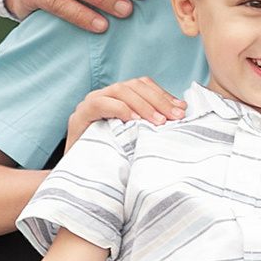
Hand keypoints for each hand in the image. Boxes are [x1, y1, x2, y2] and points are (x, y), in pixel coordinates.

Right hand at [64, 76, 185, 149]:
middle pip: (134, 85)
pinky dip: (120, 109)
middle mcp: (104, 95)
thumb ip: (150, 123)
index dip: (163, 94)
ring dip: (143, 105)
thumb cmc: (111, 156)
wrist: (79, 175)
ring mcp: (90, 103)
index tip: (181, 110)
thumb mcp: (135, 137)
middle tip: (175, 117)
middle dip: (158, 100)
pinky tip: (135, 121)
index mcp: (118, 96)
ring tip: (159, 122)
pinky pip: (100, 104)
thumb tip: (181, 112)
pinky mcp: (79, 116)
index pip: (143, 85)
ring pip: (120, 90)